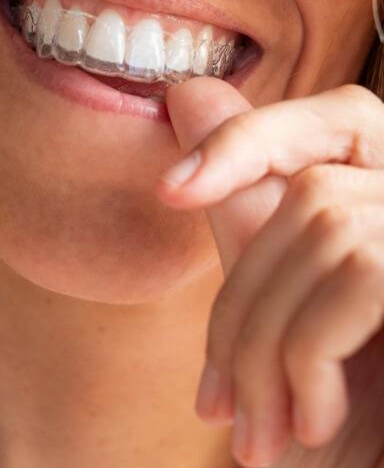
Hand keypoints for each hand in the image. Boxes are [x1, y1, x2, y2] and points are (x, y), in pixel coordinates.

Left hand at [156, 78, 383, 466]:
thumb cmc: (346, 413)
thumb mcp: (284, 299)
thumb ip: (244, 198)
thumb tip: (189, 96)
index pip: (338, 116)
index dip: (252, 136)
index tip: (171, 190)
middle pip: (310, 193)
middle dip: (242, 303)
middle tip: (217, 403)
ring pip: (324, 228)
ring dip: (265, 346)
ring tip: (256, 434)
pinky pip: (359, 272)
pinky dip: (308, 356)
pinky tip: (309, 421)